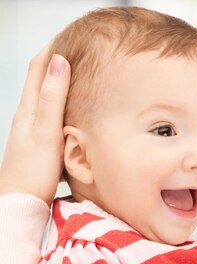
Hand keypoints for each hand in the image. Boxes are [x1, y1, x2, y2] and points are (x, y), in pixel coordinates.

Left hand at [0, 45, 69, 205]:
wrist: (21, 203)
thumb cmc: (31, 171)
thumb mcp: (45, 130)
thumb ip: (53, 97)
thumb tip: (59, 61)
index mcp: (29, 108)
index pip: (40, 67)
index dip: (55, 46)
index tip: (74, 34)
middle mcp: (28, 115)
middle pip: (42, 77)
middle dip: (59, 58)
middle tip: (81, 47)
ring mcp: (33, 129)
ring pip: (47, 95)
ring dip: (62, 79)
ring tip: (81, 70)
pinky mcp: (40, 143)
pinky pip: (53, 113)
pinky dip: (64, 101)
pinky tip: (75, 108)